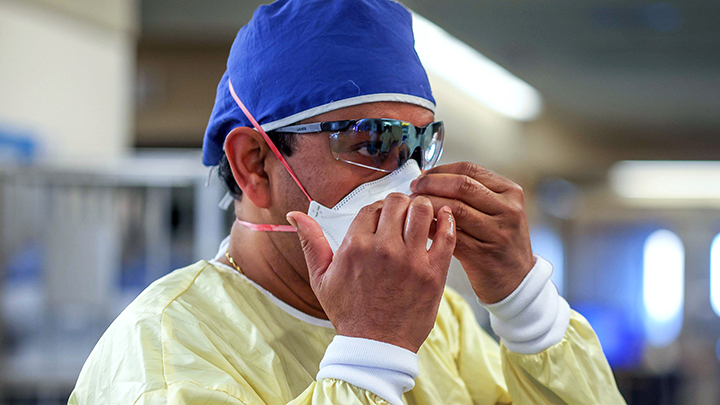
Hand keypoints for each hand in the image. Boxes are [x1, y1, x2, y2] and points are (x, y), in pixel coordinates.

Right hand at [287, 194, 455, 352]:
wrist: (375, 347)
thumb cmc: (349, 313)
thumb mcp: (321, 278)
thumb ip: (311, 242)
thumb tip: (295, 215)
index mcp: (355, 246)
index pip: (371, 206)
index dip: (379, 208)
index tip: (384, 218)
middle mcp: (383, 249)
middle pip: (397, 202)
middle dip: (400, 204)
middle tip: (404, 215)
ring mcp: (410, 260)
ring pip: (422, 211)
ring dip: (423, 209)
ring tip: (422, 218)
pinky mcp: (433, 273)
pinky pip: (447, 235)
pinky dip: (448, 221)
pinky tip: (444, 220)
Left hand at [410, 162, 534, 303]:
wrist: (517, 280)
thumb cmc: (499, 240)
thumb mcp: (498, 210)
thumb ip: (473, 192)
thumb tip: (429, 177)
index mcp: (510, 192)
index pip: (469, 170)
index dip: (440, 171)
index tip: (422, 176)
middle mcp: (508, 210)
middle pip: (461, 186)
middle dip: (431, 184)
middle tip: (413, 189)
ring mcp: (497, 233)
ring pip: (454, 208)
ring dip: (428, 205)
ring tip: (414, 207)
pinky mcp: (482, 254)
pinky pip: (449, 234)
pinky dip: (431, 228)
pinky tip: (420, 227)